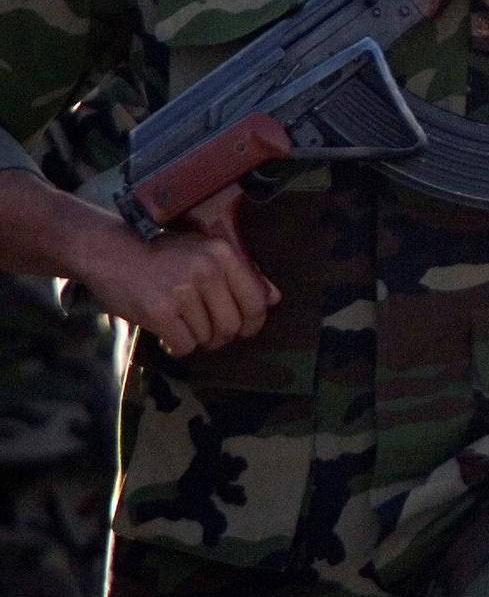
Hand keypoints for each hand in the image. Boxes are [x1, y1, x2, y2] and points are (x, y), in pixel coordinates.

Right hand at [68, 221, 276, 355]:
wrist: (106, 250)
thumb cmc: (158, 254)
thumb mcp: (202, 251)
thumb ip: (240, 273)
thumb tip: (274, 298)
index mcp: (223, 253)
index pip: (257, 302)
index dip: (252, 323)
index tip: (241, 329)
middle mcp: (207, 270)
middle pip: (232, 325)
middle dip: (220, 336)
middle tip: (203, 331)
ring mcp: (183, 290)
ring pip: (208, 337)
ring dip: (195, 339)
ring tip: (179, 324)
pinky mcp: (160, 310)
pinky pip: (184, 346)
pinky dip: (176, 346)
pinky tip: (166, 333)